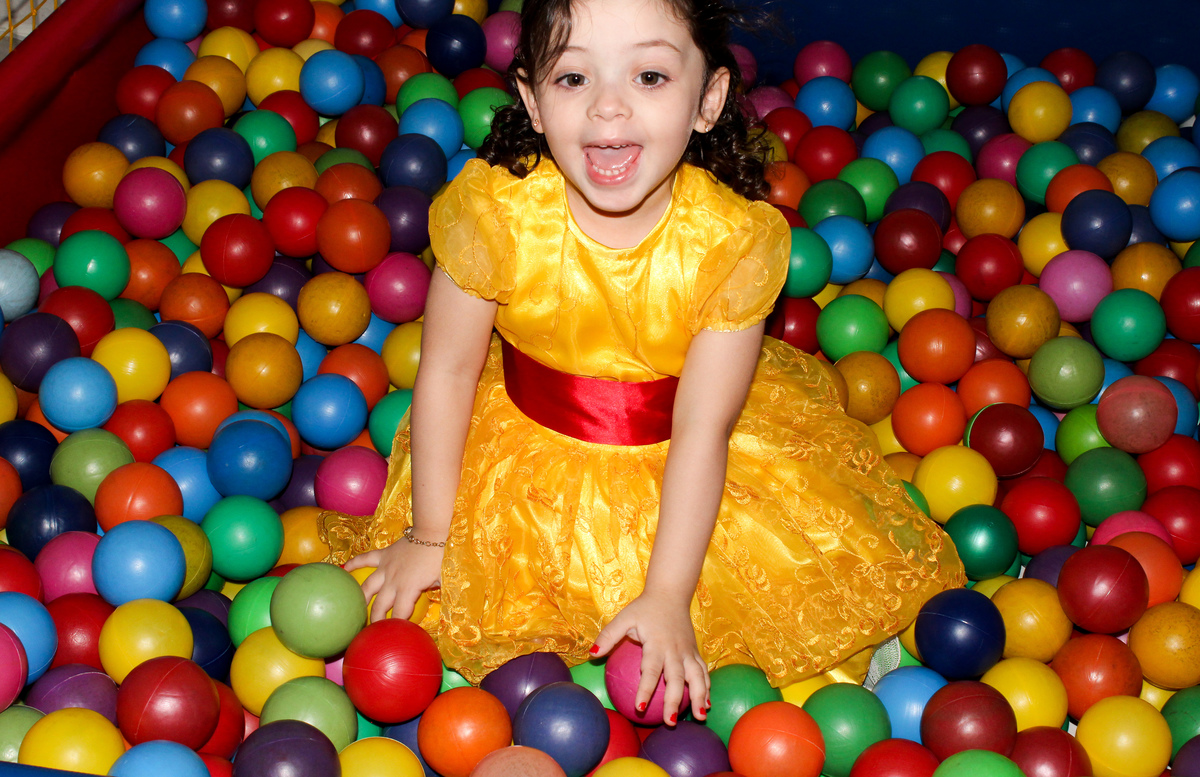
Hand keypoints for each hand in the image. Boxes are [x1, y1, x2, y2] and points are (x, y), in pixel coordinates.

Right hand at [345, 539, 443, 621]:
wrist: (432, 532)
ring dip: (361, 599)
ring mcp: (385, 568)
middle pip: (380, 606)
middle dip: (376, 620)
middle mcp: (393, 581)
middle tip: (373, 630)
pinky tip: (343, 569)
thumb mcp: (444, 579)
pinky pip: (365, 559)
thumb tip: (439, 602)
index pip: (400, 614)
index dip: (398, 626)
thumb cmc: (441, 557)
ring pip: (368, 587)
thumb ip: (440, 593)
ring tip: (354, 609)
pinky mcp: (383, 555)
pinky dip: (354, 563)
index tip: (396, 635)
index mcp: (408, 589)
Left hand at [591, 594, 709, 723]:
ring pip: (697, 677)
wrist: (670, 593)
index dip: (645, 689)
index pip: (650, 670)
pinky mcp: (695, 652)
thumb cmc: (644, 608)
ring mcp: (688, 652)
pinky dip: (707, 687)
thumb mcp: (623, 618)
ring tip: (700, 717)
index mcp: (656, 643)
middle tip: (670, 722)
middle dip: (673, 701)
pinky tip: (707, 703)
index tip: (639, 707)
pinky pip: (703, 672)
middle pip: (676, 679)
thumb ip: (608, 636)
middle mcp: (675, 650)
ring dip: (700, 697)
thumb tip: (592, 655)